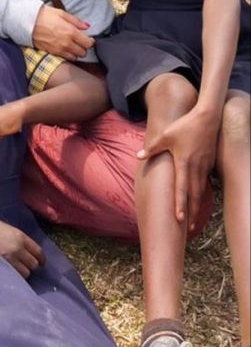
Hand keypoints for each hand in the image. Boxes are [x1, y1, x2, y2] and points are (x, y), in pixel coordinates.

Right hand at [0, 211, 44, 278]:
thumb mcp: (6, 230)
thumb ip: (18, 241)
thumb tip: (27, 253)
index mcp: (20, 236)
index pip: (38, 252)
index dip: (41, 259)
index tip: (40, 263)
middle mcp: (18, 248)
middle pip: (34, 264)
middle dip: (30, 266)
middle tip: (23, 266)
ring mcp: (9, 258)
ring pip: (26, 273)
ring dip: (22, 273)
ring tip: (13, 270)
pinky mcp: (1, 266)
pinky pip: (14, 277)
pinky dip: (13, 277)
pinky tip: (7, 272)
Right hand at [32, 5, 93, 60]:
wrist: (28, 22)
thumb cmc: (44, 15)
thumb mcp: (62, 13)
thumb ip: (76, 21)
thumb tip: (87, 26)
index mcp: (71, 32)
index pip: (88, 43)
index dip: (90, 41)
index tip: (88, 38)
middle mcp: (67, 43)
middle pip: (83, 52)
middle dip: (84, 48)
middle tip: (80, 42)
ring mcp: (59, 50)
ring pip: (75, 57)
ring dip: (76, 53)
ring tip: (72, 46)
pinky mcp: (52, 53)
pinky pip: (65, 58)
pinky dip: (68, 55)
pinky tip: (64, 48)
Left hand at [137, 107, 217, 230]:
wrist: (207, 118)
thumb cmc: (185, 126)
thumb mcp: (166, 135)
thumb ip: (152, 148)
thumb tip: (138, 156)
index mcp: (184, 163)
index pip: (181, 189)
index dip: (180, 205)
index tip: (179, 219)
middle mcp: (195, 168)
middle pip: (194, 196)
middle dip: (191, 213)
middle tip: (188, 229)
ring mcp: (204, 167)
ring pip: (201, 191)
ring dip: (197, 206)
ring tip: (194, 219)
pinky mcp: (209, 164)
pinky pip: (205, 183)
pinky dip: (202, 194)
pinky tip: (199, 200)